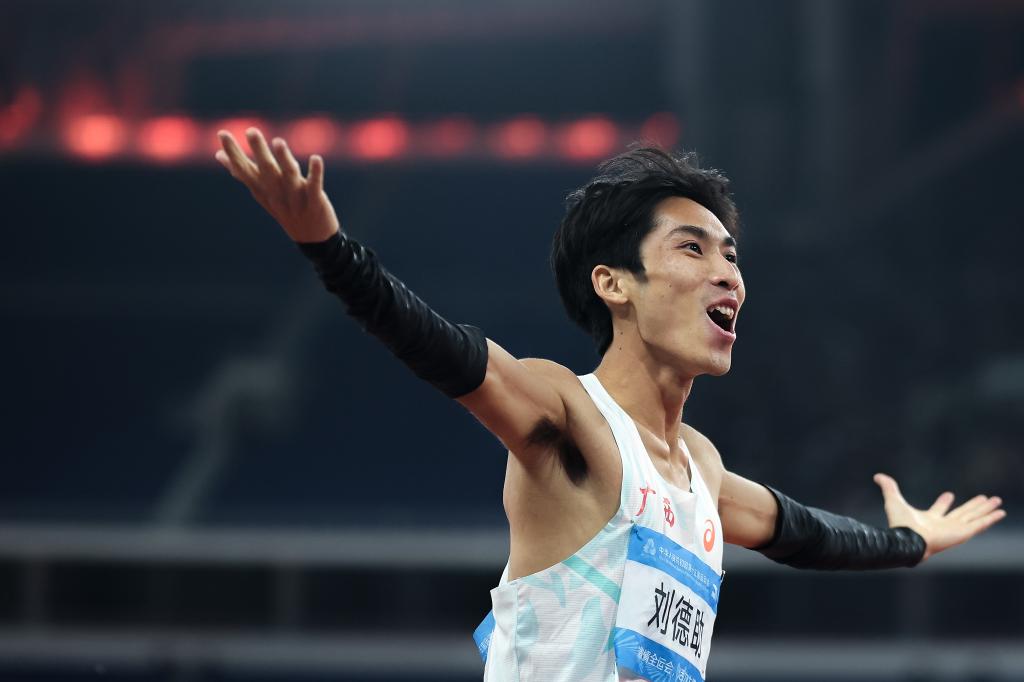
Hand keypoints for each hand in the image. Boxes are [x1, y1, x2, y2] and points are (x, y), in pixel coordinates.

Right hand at [215, 127, 339, 242]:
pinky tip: (316, 158)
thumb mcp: (261, 193)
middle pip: (266, 171)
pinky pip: (314, 187)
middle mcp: (277, 194)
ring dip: (284, 160)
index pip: (245, 171)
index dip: (234, 154)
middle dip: (259, 151)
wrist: (312, 238)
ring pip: (289, 178)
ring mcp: (295, 199)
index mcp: (262, 191)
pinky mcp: (315, 202)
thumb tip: (218, 155)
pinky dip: (315, 173)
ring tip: (278, 142)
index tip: (222, 134)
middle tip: (251, 131)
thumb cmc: (284, 208)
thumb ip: (243, 173)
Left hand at [873, 472, 1006, 561]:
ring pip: (975, 517)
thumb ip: (888, 487)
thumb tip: (878, 476)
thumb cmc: (900, 523)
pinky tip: (1000, 513)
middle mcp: (944, 525)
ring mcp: (956, 530)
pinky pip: (981, 524)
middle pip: (963, 513)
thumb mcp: (894, 500)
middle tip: (984, 498)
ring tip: (997, 501)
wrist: (909, 539)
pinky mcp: (964, 533)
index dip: (944, 502)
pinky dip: (991, 518)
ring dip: (986, 510)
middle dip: (973, 506)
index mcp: (930, 519)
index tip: (949, 494)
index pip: (940, 509)